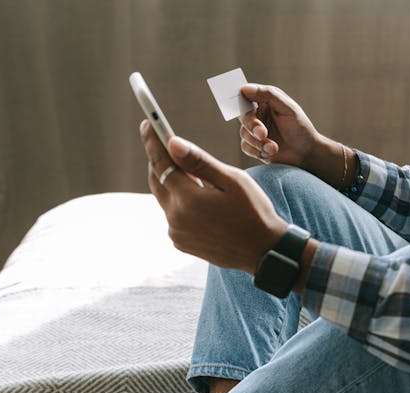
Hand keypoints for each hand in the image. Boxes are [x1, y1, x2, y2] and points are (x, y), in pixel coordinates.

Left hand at [140, 120, 287, 273]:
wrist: (262, 252)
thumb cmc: (253, 212)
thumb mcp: (232, 180)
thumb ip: (200, 162)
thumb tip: (173, 142)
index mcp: (188, 200)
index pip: (160, 163)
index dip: (153, 141)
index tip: (147, 123)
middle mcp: (175, 219)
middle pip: (157, 180)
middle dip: (159, 159)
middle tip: (166, 142)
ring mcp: (177, 233)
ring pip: (165, 198)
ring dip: (173, 182)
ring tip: (192, 172)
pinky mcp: (181, 242)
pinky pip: (173, 215)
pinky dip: (180, 201)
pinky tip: (198, 197)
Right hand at [239, 84, 320, 168]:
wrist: (305, 153)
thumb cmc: (300, 128)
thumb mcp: (287, 108)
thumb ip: (268, 95)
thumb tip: (244, 88)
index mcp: (265, 101)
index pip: (247, 96)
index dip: (240, 100)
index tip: (244, 107)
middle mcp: (258, 115)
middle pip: (244, 117)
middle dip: (252, 126)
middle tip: (263, 134)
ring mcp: (255, 132)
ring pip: (244, 134)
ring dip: (258, 142)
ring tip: (274, 148)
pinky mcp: (254, 147)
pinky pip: (246, 147)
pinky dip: (257, 151)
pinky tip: (270, 152)